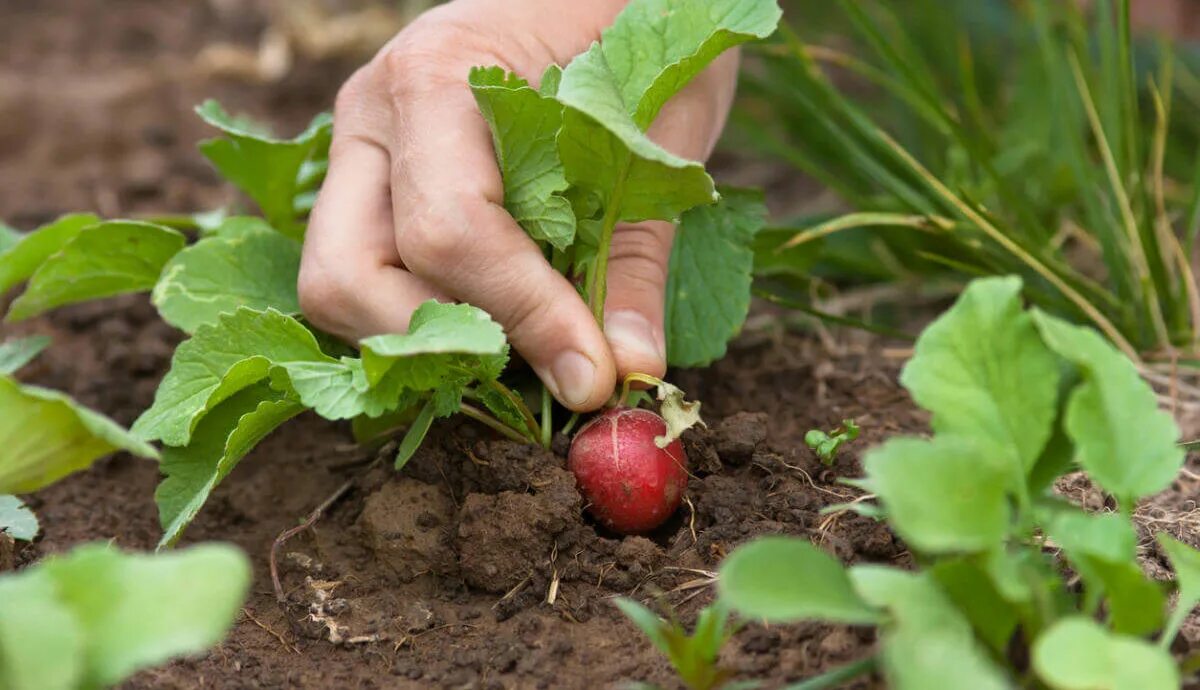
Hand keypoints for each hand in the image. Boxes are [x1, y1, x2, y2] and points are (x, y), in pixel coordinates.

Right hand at [297, 0, 737, 410]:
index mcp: (435, 79)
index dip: (522, 319)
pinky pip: (364, 277)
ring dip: (425, 341)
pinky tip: (496, 325)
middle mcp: (372, 118)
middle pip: (349, 276)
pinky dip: (422, 321)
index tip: (591, 377)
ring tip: (521, 349)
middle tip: (540, 369)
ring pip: (338, 286)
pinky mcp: (374, 184)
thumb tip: (624, 374)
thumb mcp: (658, 134)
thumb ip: (633, 258)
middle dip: (442, 345)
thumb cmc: (635, 28)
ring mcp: (362, 152)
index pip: (450, 232)